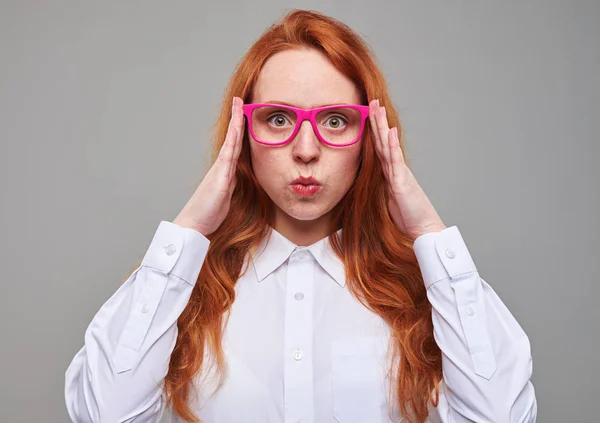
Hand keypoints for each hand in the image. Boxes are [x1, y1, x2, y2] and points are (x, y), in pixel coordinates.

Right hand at [173, 96, 244, 235]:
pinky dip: (233, 140)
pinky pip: (229, 154)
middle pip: (232, 138)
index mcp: (224, 171)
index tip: (241, 113)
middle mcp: (221, 167)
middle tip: (238, 99)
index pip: (234, 145)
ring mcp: (220, 170)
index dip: (238, 129)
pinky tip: (237, 128)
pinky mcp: (220, 177)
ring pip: (230, 141)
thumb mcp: (225, 197)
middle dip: (236, 118)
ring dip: (235, 122)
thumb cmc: (208, 213)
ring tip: (238, 104)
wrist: (194, 224)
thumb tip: (236, 178)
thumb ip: (230, 185)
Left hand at [369, 99, 446, 240]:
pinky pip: (395, 161)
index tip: (369, 115)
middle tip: (372, 102)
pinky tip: (389, 131)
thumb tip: (371, 185)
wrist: (423, 230)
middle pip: (383, 142)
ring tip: (378, 108)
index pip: (379, 149)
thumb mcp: (389, 201)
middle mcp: (395, 170)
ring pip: (387, 146)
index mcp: (391, 174)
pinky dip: (392, 146)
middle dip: (377, 122)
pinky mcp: (402, 183)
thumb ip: (382, 189)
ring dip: (382, 126)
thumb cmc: (408, 218)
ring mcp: (399, 174)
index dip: (373, 132)